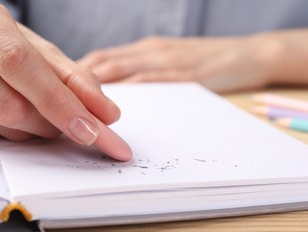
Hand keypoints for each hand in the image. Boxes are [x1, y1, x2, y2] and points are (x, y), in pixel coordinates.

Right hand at [0, 0, 130, 160]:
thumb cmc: (5, 42)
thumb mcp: (39, 49)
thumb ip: (74, 78)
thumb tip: (108, 113)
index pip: (19, 64)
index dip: (58, 102)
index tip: (92, 130)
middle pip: (11, 106)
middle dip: (53, 121)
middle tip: (72, 119)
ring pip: (2, 126)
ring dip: (34, 127)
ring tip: (36, 105)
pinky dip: (13, 130)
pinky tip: (14, 110)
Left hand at [78, 36, 277, 92]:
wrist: (251, 54)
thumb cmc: (212, 60)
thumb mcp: (175, 60)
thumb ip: (150, 71)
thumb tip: (125, 90)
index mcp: (149, 49)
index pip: (105, 58)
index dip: (78, 71)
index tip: (58, 87)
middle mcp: (152, 51)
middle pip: (106, 62)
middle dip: (78, 79)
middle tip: (56, 97)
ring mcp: (168, 61)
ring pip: (123, 70)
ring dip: (96, 86)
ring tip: (74, 104)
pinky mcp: (185, 74)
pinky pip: (151, 81)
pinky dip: (129, 92)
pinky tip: (114, 105)